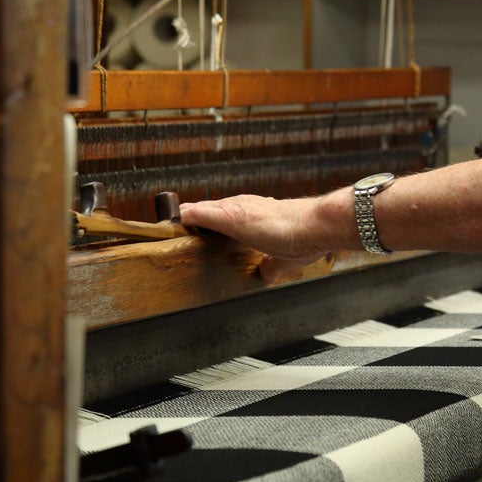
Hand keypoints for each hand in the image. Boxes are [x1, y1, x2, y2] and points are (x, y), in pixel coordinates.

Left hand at [179, 194, 333, 284]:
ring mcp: (235, 209)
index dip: (210, 222)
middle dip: (193, 218)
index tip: (198, 231)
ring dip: (185, 216)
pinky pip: (199, 214)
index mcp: (255, 215)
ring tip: (166, 222)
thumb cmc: (306, 238)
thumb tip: (268, 274)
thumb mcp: (285, 259)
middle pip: (210, 210)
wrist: (315, 226)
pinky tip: (173, 218)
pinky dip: (185, 216)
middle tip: (174, 226)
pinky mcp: (229, 216)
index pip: (226, 216)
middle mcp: (244, 206)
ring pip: (202, 210)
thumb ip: (273, 266)